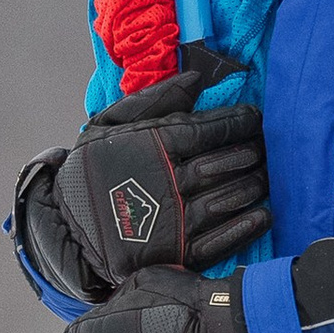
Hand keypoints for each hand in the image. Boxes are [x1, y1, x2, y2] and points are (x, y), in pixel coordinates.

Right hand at [14, 46, 268, 308]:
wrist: (64, 226)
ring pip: (227, 198)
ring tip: (266, 175)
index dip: (239, 122)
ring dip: (253, 185)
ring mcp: (172, 221)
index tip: (256, 118)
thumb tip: (197, 78)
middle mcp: (166, 182)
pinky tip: (262, 215)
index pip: (209, 130)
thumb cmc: (91, 169)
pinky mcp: (175, 254)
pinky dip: (245, 227)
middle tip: (269, 147)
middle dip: (252, 152)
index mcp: (152, 147)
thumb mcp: (109, 125)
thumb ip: (152, 100)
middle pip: (224, 163)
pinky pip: (219, 240)